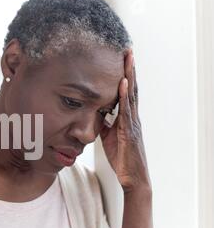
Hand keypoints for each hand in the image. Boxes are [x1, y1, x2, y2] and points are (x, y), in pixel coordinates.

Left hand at [99, 50, 151, 193]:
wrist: (132, 178)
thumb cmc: (121, 158)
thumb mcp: (109, 137)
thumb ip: (105, 124)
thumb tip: (95, 114)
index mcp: (127, 117)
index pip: (126, 92)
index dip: (124, 75)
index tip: (122, 59)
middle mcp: (132, 117)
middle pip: (131, 88)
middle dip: (129, 69)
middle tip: (127, 49)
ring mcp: (132, 123)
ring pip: (131, 95)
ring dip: (129, 76)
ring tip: (128, 58)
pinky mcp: (130, 132)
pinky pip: (126, 111)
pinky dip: (124, 96)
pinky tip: (122, 84)